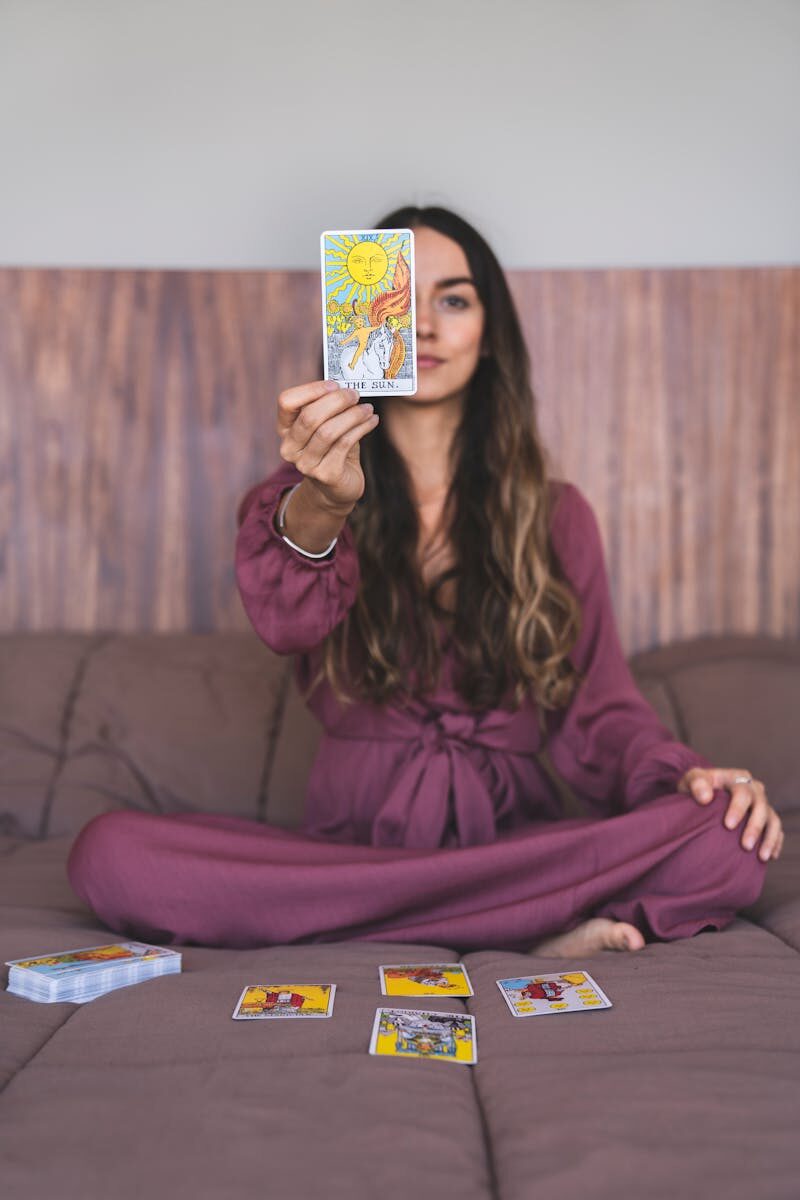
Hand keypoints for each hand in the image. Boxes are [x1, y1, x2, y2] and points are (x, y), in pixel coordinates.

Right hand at [276, 379, 379, 511]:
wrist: (337, 488)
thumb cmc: (333, 450)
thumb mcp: (326, 425)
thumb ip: (329, 407)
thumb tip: (347, 386)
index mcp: (285, 429)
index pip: (287, 402)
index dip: (310, 390)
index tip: (334, 385)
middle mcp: (290, 448)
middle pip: (309, 417)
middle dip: (336, 401)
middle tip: (355, 394)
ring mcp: (306, 464)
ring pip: (328, 431)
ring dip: (352, 415)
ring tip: (367, 409)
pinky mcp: (326, 475)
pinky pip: (344, 444)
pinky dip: (361, 428)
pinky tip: (372, 421)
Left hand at [677, 767, 783, 861]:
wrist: (702, 792)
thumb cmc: (697, 786)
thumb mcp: (691, 779)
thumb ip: (696, 783)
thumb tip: (705, 798)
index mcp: (737, 778)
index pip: (742, 792)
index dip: (738, 808)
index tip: (728, 826)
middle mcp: (754, 789)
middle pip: (761, 806)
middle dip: (755, 827)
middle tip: (745, 846)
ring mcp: (762, 804)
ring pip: (773, 819)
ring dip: (769, 838)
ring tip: (762, 856)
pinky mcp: (766, 817)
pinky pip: (776, 829)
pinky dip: (775, 842)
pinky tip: (771, 856)